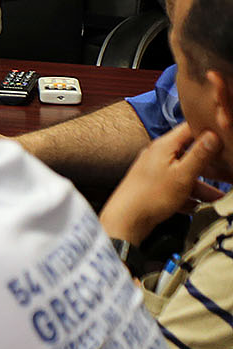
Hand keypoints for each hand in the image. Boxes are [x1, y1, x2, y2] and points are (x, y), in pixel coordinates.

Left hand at [100, 123, 223, 243]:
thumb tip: (213, 134)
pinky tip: (199, 207)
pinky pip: (176, 188)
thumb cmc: (152, 196)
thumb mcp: (183, 174)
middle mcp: (158, 155)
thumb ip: (199, 155)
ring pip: (185, 175)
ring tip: (219, 199)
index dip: (208, 130)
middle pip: (190, 154)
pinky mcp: (154, 186)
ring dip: (203, 187)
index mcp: (164, 146)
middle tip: (228, 173)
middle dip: (211, 166)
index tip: (225, 139)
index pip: (189, 129)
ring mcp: (155, 171)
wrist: (126, 219)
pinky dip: (189, 196)